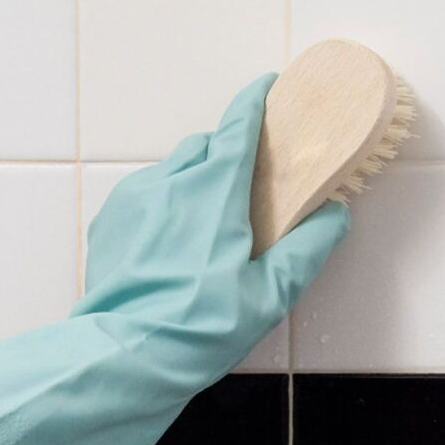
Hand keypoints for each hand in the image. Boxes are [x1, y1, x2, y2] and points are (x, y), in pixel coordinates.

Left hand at [73, 72, 349, 376]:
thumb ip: (308, 249)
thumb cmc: (199, 327)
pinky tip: (173, 245)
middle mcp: (173, 182)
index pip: (238, 127)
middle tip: (249, 185)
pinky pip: (146, 196)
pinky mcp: (110, 222)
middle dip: (230, 153)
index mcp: (216, 192)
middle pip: (207, 146)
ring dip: (196, 181)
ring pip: (174, 170)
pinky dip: (165, 205)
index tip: (267, 88)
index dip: (255, 102)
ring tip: (210, 224)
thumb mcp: (270, 295)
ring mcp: (136, 200)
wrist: (125, 357)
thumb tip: (334, 216)